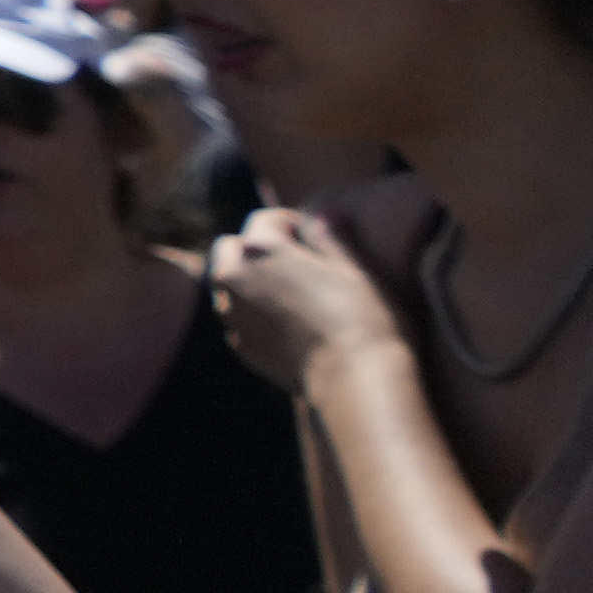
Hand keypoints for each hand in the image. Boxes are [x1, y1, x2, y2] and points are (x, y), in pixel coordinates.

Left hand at [223, 202, 416, 395]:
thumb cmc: (364, 319)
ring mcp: (233, 314)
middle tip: (295, 266)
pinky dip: (253, 318)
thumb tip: (326, 211)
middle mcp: (235, 277)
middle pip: (231, 249)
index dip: (291, 224)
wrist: (355, 382)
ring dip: (249, 285)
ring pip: (228, 286)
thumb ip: (333, 237)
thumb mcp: (357, 269)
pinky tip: (288, 329)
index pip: (265, 220)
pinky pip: (237, 321)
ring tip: (291, 298)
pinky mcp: (240, 346)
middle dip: (256, 251)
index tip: (313, 238)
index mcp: (262, 249)